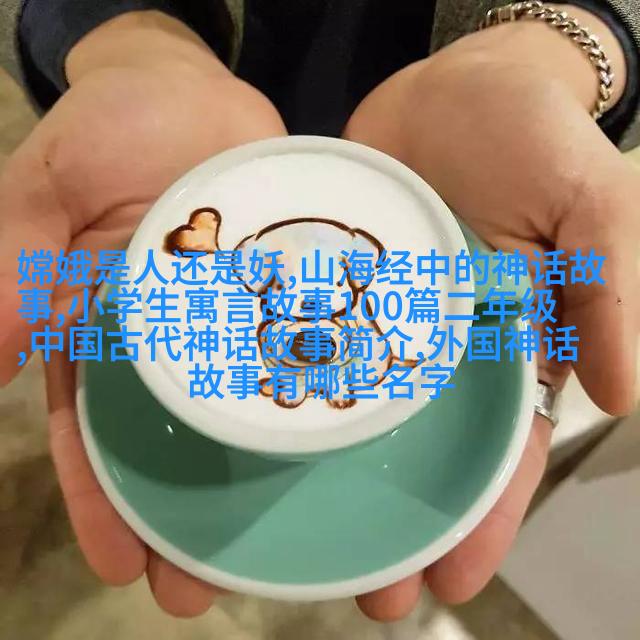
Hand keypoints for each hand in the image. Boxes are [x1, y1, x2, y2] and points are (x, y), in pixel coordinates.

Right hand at [0, 11, 285, 615]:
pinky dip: (306, 408)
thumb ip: (8, 271)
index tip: (124, 564)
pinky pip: (295, 360)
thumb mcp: (44, 195)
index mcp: (98, 329)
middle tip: (201, 588)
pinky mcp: (284, 298)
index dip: (101, 499)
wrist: (195, 89)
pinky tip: (331, 456)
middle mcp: (167, 340)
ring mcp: (230, 322)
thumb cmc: (112, 129)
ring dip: (251, 481)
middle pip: (170, 443)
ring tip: (277, 549)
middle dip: (180, 515)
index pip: (90, 433)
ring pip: (237, 416)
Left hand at [344, 5, 638, 619]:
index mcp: (515, 343)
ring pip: (366, 413)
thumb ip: (608, 296)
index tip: (452, 579)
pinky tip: (267, 432)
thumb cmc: (532, 135)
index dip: (485, 516)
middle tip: (367, 587)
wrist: (454, 82)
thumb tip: (626, 396)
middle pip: (428, 451)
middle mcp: (447, 347)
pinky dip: (298, 392)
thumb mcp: (592, 207)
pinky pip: (316, 347)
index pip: (506, 449)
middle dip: (404, 519)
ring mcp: (388, 320)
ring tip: (302, 533)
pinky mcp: (340, 286)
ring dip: (343, 474)